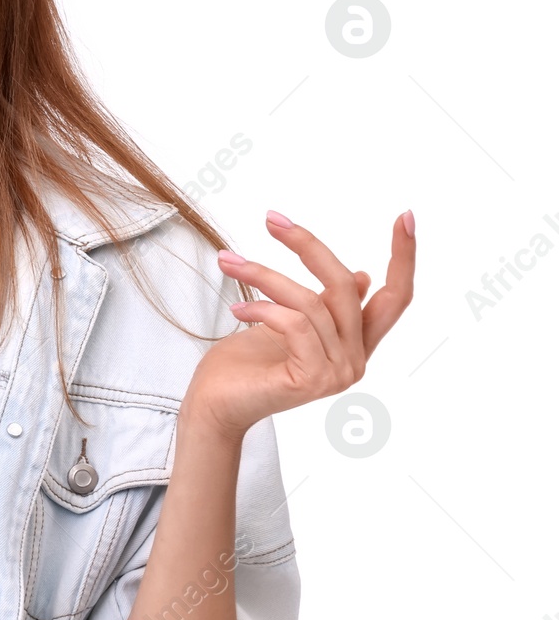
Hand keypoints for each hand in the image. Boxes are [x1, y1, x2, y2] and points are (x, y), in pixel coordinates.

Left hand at [184, 210, 416, 437]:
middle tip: (271, 219)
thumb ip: (326, 305)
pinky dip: (264, 307)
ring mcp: (338, 373)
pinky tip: (237, 307)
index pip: (395, 297)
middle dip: (308, 246)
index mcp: (355, 343)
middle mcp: (355, 359)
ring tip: (228, 263)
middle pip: (347, 286)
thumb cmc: (244, 363)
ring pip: (312, 301)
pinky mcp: (313, 380)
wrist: (214, 404)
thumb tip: (362, 275)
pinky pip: (296, 324)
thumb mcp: (289, 322)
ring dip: (264, 274)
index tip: (405, 215)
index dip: (404, 256)